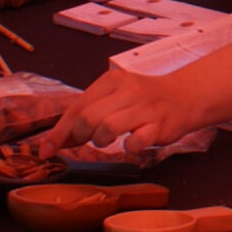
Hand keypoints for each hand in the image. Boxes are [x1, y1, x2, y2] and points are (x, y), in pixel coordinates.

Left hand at [51, 65, 204, 155]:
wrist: (185, 96)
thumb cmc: (142, 101)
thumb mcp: (114, 98)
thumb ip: (88, 115)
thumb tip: (57, 140)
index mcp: (112, 80)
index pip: (77, 107)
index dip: (59, 132)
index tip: (46, 150)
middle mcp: (127, 90)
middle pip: (88, 118)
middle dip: (80, 136)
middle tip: (87, 141)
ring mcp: (144, 107)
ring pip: (107, 128)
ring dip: (101, 141)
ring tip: (108, 140)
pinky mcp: (159, 125)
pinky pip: (135, 142)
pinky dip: (128, 148)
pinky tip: (132, 143)